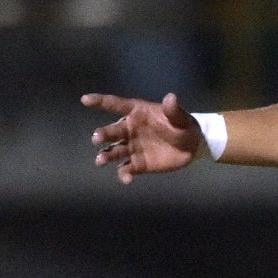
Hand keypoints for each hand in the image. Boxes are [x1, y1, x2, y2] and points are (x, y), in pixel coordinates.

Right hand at [85, 92, 203, 183]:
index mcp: (136, 113)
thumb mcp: (180, 118)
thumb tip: (171, 97)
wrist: (193, 146)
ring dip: (105, 156)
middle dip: (102, 134)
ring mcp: (131, 147)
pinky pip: (126, 169)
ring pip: (113, 151)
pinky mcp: (137, 164)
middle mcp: (129, 129)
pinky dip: (124, 174)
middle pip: (112, 131)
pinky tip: (127, 179)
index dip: (100, 101)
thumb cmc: (183, 126)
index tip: (85, 100)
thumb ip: (173, 110)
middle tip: (97, 138)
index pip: (115, 105)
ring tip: (100, 161)